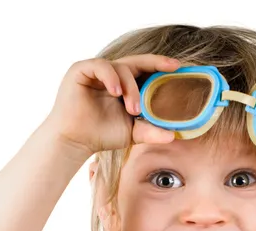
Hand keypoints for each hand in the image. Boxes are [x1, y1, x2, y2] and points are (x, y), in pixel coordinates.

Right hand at [46, 54, 180, 154]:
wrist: (75, 142)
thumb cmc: (101, 135)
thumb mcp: (132, 132)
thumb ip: (151, 131)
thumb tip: (174, 135)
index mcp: (125, 86)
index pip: (146, 71)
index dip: (161, 67)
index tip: (180, 68)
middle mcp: (112, 75)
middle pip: (137, 62)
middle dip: (156, 64)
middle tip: (171, 68)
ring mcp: (97, 71)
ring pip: (122, 67)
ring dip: (131, 87)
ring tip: (133, 110)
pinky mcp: (81, 70)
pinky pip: (101, 66)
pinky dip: (111, 77)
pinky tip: (116, 92)